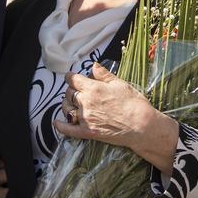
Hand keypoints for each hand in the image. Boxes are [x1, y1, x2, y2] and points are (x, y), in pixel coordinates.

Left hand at [54, 63, 177, 171]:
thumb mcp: (120, 84)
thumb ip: (104, 75)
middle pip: (69, 93)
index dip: (71, 77)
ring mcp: (85, 118)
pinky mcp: (87, 132)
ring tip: (70, 104)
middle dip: (70, 90)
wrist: (141, 126)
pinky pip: (68, 129)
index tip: (71, 77)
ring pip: (67, 108)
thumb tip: (93, 66)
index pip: (74, 80)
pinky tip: (57, 122)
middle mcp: (86, 102)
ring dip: (66, 104)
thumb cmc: (134, 103)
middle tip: (75, 91)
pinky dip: (60, 126)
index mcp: (93, 88)